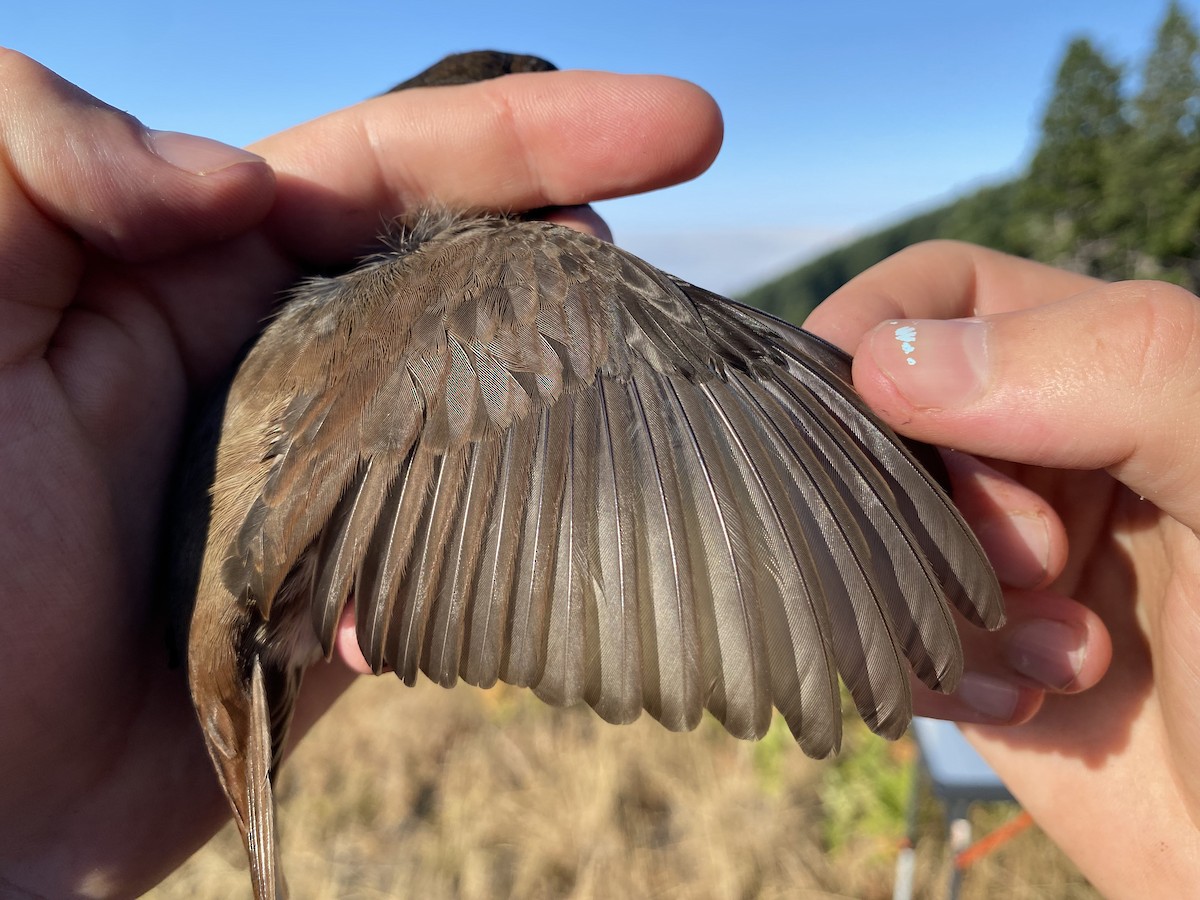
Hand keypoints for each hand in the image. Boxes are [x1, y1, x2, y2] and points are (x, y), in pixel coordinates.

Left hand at [0, 47, 720, 896]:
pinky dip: (529, 512)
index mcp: (187, 268)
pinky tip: (585, 499)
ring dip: (573, 372)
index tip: (676, 124)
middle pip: (459, 267)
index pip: (381, 166)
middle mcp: (271, 356)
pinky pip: (467, 527)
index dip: (524, 135)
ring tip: (654, 367)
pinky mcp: (355, 584)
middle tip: (657, 260)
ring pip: (483, 390)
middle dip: (574, 237)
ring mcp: (325, 474)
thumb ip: (29, 164)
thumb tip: (238, 180)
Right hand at [807, 240, 1199, 896]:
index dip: (888, 327)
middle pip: (890, 418)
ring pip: (870, 530)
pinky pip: (882, 630)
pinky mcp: (972, 660)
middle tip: (1022, 560)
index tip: (869, 401)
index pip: (948, 293)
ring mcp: (1003, 562)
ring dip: (937, 593)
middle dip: (929, 490)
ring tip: (1052, 652)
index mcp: (1117, 373)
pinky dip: (933, 667)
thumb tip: (882, 360)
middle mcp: (1049, 457)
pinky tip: (1026, 701)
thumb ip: (1111, 368)